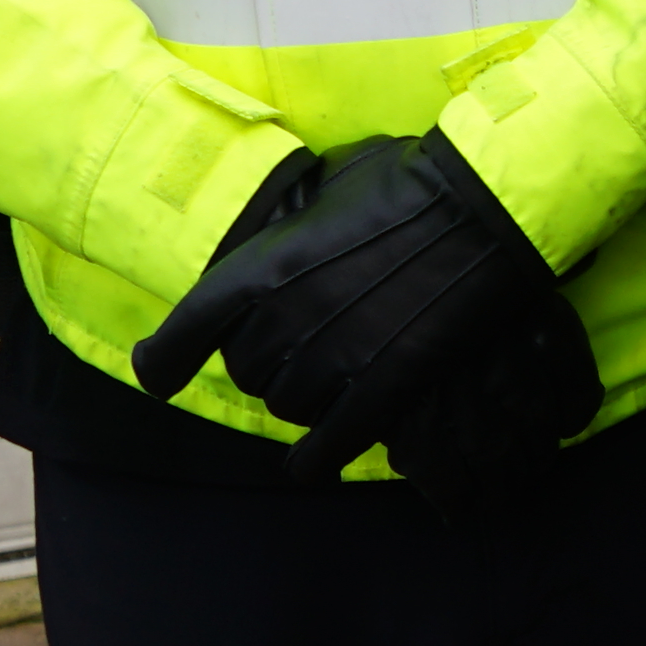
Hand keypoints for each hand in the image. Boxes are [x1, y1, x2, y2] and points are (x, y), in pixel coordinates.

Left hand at [133, 130, 599, 480]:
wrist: (485, 204)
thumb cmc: (412, 179)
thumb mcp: (330, 185)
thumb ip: (296, 220)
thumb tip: (295, 221)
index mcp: (260, 267)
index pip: (185, 331)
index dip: (165, 361)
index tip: (159, 377)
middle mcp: (283, 320)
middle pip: (247, 371)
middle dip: (269, 362)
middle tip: (308, 343)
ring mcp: (333, 358)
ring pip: (290, 406)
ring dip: (305, 397)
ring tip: (337, 376)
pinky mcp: (382, 386)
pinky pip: (331, 443)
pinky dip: (318, 460)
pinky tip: (314, 465)